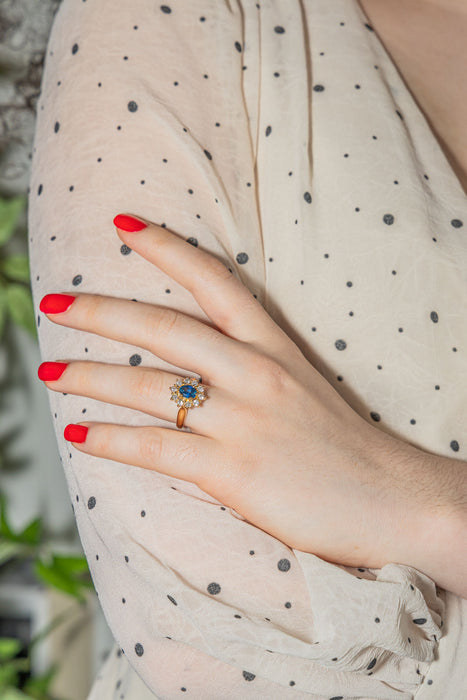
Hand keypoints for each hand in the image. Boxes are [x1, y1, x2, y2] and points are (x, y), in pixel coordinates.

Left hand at [37, 213, 424, 568]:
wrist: (391, 501)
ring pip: (146, 385)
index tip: (123, 226)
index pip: (213, 281)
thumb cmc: (345, 448)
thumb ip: (251, 372)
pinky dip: (109, 440)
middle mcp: (254, 373)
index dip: (165, 247)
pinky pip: (153, 447)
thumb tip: (194, 377)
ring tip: (48, 373)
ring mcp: (241, 420)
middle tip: (55, 302)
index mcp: (274, 346)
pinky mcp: (230, 470)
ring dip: (88, 377)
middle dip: (100, 312)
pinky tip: (78, 436)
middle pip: (161, 328)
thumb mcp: (303, 388)